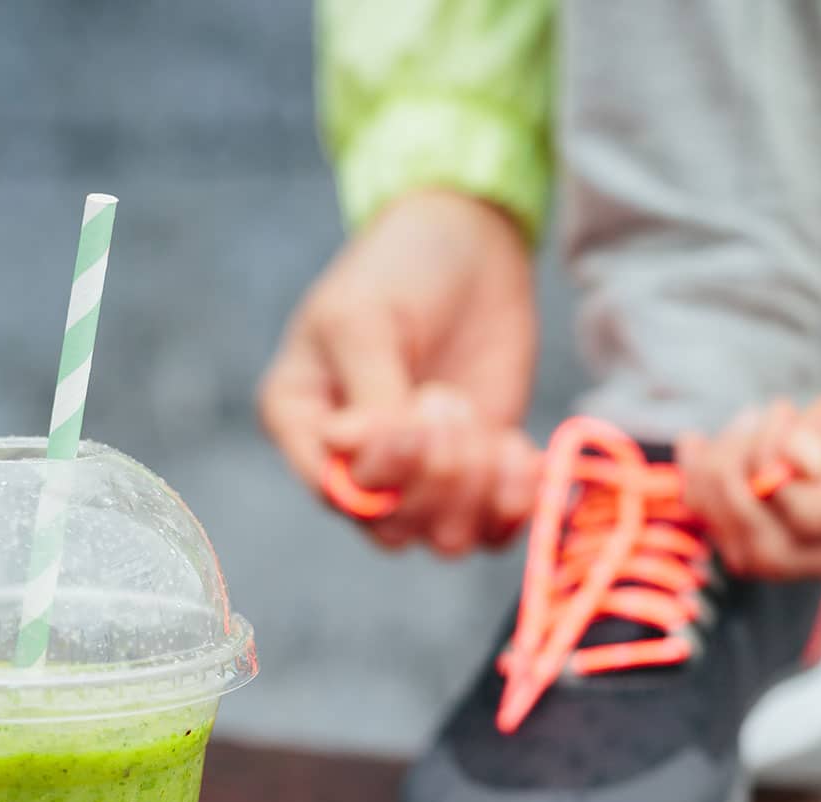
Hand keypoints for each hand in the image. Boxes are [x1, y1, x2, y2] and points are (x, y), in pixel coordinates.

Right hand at [257, 189, 540, 553]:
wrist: (468, 243)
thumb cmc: (397, 268)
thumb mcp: (365, 318)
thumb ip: (368, 393)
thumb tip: (355, 456)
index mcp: (303, 424)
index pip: (334, 493)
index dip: (382, 473)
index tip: (411, 412)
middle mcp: (355, 465)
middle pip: (392, 530)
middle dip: (435, 477)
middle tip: (448, 399)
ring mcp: (418, 477)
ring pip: (444, 539)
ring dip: (475, 488)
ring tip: (479, 422)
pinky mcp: (476, 477)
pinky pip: (495, 531)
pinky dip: (515, 501)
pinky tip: (517, 450)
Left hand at [683, 214, 820, 575]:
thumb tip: (795, 466)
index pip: (814, 519)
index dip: (763, 474)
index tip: (768, 411)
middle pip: (785, 554)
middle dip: (734, 494)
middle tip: (736, 423)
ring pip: (773, 554)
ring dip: (729, 499)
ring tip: (735, 429)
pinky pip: (783, 533)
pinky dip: (741, 498)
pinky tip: (730, 448)